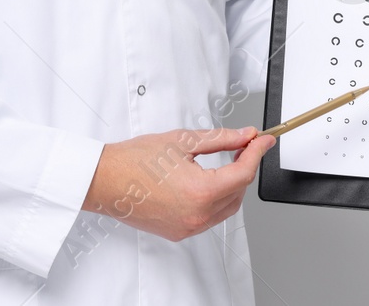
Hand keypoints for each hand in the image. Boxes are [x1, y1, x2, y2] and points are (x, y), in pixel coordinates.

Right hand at [83, 126, 274, 240]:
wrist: (105, 180)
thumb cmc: (134, 159)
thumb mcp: (183, 141)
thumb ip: (221, 139)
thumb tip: (244, 136)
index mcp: (201, 192)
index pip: (243, 173)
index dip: (257, 153)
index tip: (263, 141)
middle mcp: (198, 216)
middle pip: (239, 192)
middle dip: (246, 168)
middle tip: (245, 146)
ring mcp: (188, 228)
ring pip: (227, 208)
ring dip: (233, 186)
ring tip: (229, 162)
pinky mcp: (179, 232)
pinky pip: (209, 218)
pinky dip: (216, 200)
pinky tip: (210, 182)